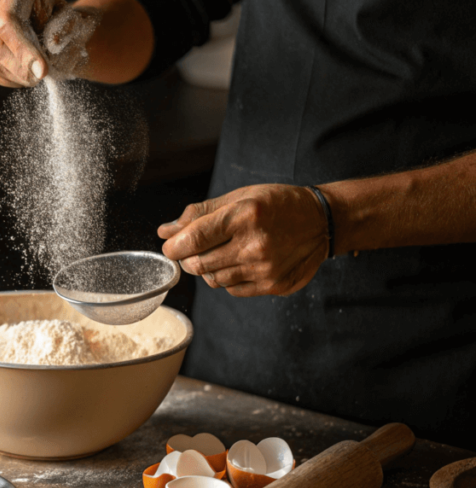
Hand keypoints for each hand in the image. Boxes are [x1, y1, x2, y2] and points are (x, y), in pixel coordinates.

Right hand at [0, 0, 67, 87]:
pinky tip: (28, 74)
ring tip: (38, 73)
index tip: (42, 70)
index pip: (8, 20)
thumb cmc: (60, 19)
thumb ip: (65, 29)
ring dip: (20, 75)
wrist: (51, 25)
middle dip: (22, 67)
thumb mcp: (70, 18)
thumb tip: (52, 44)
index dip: (22, 48)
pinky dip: (13, 79)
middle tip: (43, 75)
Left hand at [157, 184, 329, 296]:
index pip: (193, 239)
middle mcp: (254, 245)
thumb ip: (199, 214)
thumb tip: (165, 231)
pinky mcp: (272, 285)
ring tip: (224, 252)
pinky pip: (232, 290)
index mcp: (244, 216)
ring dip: (208, 269)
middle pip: (198, 263)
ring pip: (213, 280)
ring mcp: (264, 268)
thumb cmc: (276, 204)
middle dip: (188, 258)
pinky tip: (240, 263)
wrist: (322, 221)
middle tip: (196, 248)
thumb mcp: (239, 197)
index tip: (171, 246)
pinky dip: (227, 279)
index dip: (174, 247)